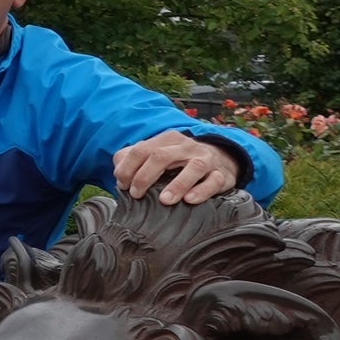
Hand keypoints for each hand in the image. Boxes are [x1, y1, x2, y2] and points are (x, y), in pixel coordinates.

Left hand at [114, 129, 242, 205]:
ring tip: (164, 200)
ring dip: (177, 184)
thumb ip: (133, 159)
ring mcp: (206, 159)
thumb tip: (118, 171)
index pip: (142, 149)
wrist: (221, 160)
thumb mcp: (157, 154)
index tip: (122, 185)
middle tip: (137, 194)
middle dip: (145, 176)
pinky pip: (214, 181)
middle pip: (162, 156)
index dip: (128, 168)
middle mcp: (186, 146)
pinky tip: (190, 200)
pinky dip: (202, 190)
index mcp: (167, 140)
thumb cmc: (179, 162)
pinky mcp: (221, 174)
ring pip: (193, 167)